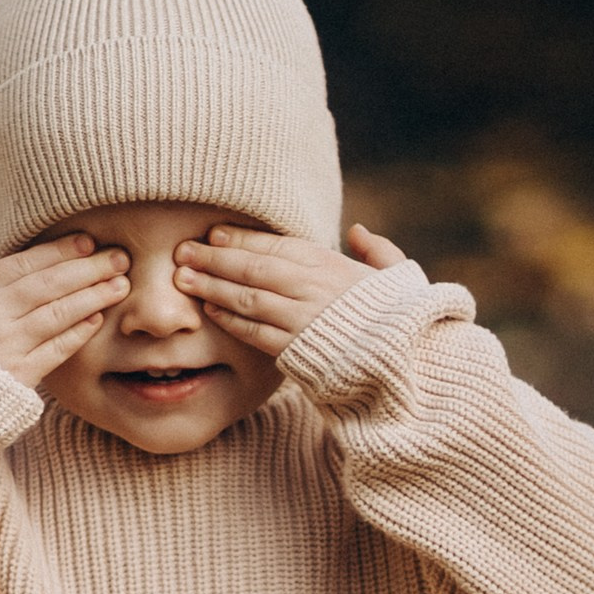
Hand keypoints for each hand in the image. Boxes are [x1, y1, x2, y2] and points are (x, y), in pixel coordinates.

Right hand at [0, 234, 127, 385]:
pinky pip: (56, 351)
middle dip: (88, 268)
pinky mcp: (18, 378)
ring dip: (93, 296)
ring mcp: (7, 347)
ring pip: (59, 313)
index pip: (21, 264)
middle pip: (49, 284)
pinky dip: (79, 333)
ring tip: (122, 284)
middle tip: (120, 255)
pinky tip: (99, 320)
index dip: (56, 250)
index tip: (86, 240)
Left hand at [175, 221, 404, 357]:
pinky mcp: (298, 349)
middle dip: (214, 258)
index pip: (277, 245)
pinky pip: (256, 332)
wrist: (411, 362)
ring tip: (183, 279)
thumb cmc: (406, 319)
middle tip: (182, 252)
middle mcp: (314, 287)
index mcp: (333, 264)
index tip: (214, 233)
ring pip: (248, 297)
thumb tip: (357, 232)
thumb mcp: (400, 277)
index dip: (242, 238)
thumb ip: (377, 252)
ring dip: (212, 287)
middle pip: (253, 267)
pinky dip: (231, 321)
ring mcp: (304, 318)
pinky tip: (210, 311)